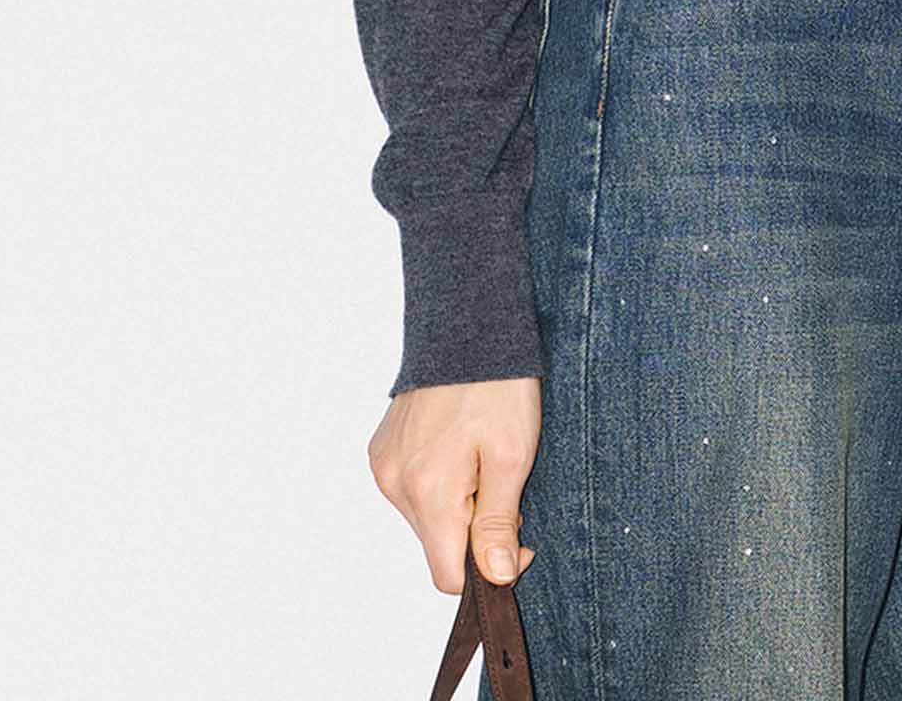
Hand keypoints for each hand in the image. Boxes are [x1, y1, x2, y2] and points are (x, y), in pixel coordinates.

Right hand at [368, 376, 542, 596]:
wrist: (468, 325)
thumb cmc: (497, 386)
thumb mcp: (512, 456)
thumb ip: (498, 523)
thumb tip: (497, 577)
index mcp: (429, 492)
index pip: (448, 575)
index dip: (488, 567)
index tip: (519, 533)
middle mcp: (395, 484)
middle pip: (438, 544)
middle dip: (474, 528)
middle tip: (502, 480)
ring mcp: (384, 465)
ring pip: (426, 518)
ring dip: (457, 505)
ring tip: (480, 456)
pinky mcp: (382, 450)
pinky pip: (411, 489)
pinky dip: (438, 483)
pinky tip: (458, 447)